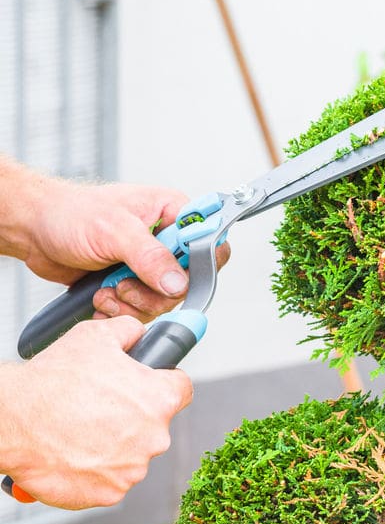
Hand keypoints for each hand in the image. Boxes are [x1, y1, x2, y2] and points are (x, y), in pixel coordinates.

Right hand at [0, 317, 192, 508]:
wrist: (12, 421)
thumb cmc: (53, 381)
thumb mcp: (97, 335)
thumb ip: (129, 331)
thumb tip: (140, 334)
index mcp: (160, 398)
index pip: (181, 389)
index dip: (164, 382)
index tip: (150, 384)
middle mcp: (155, 436)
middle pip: (155, 424)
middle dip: (133, 416)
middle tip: (101, 408)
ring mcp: (133, 468)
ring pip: (132, 454)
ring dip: (114, 445)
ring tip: (81, 430)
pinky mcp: (110, 493)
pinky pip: (111, 480)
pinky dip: (96, 471)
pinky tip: (75, 453)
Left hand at [21, 177, 229, 320]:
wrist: (36, 231)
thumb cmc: (71, 214)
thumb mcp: (114, 230)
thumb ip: (150, 256)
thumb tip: (178, 282)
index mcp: (173, 213)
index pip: (209, 240)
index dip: (199, 263)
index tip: (176, 276)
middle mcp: (167, 239)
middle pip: (188, 280)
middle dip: (154, 291)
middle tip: (126, 284)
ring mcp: (151, 264)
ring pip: (165, 300)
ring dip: (133, 302)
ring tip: (108, 289)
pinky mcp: (135, 283)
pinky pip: (143, 309)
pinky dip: (121, 310)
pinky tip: (102, 296)